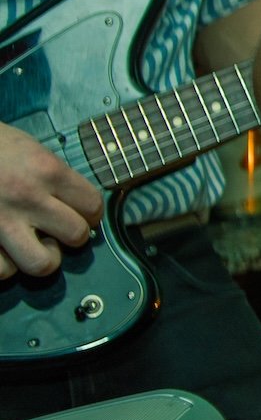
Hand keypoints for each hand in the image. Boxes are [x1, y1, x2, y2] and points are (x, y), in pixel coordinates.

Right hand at [0, 124, 105, 278]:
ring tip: (31, 244)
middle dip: (70, 236)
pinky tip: (2, 250)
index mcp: (46, 171)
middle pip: (76, 236)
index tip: (81, 213)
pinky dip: (4, 266)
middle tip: (56, 230)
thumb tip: (73, 203)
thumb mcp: (28, 148)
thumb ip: (52, 175)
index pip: (92, 205)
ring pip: (43, 264)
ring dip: (41, 257)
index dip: (90, 213)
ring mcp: (1, 222)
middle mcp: (28, 198)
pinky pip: (3, 271)